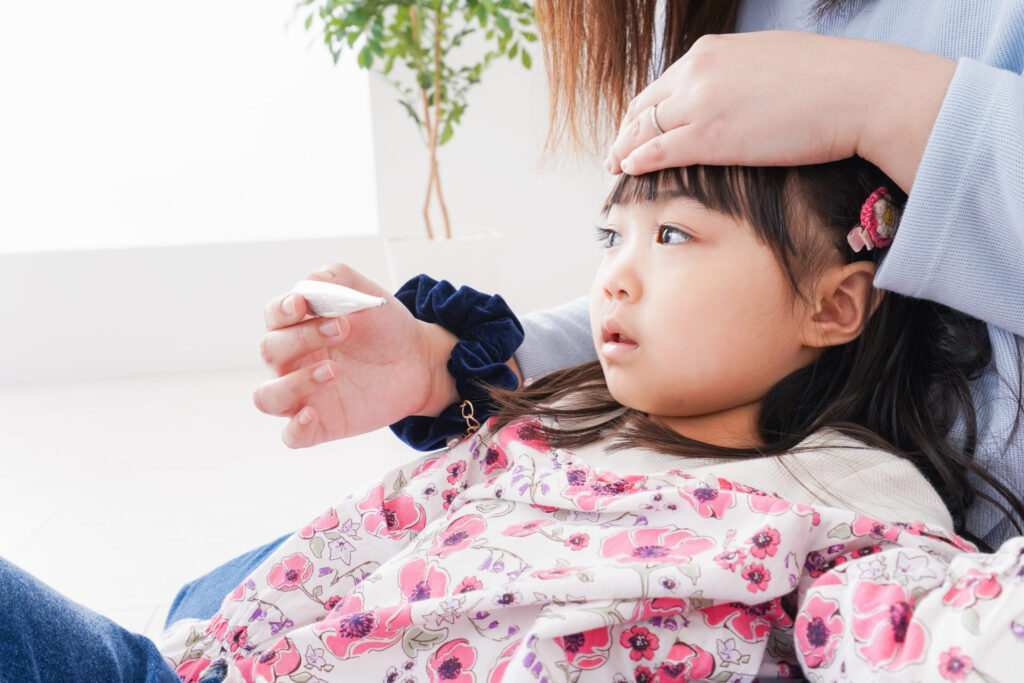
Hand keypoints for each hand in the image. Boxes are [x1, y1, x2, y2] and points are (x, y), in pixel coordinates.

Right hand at [253, 264, 458, 447]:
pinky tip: (312, 415)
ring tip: (332, 371)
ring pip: (268, 397)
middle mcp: (291, 361)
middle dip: (303, 337)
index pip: (273, 316)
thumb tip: (309, 283)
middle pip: (271, 350)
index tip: (303, 304)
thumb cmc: (384, 327)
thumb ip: (337, 279)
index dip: (283, 310)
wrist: (417, 361)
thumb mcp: (366, 295)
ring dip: (294, 383)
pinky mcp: (320, 424)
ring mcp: (302, 395)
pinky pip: (292, 436)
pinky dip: (296, 428)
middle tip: (341, 328)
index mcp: (297, 326)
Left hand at [604, 31, 954, 191]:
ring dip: (624, 150)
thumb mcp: (772, 62)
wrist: (858, 92)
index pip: (663, 84)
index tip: (637, 127)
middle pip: (644, 106)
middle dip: (627, 131)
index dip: (645, 110)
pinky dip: (636, 162)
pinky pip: (655, 152)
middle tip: (618, 151)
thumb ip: (740, 76)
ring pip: (643, 130)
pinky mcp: (707, 137)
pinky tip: (627, 172)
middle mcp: (697, 72)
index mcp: (711, 51)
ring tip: (615, 166)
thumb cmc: (831, 80)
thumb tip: (736, 95)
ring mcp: (699, 103)